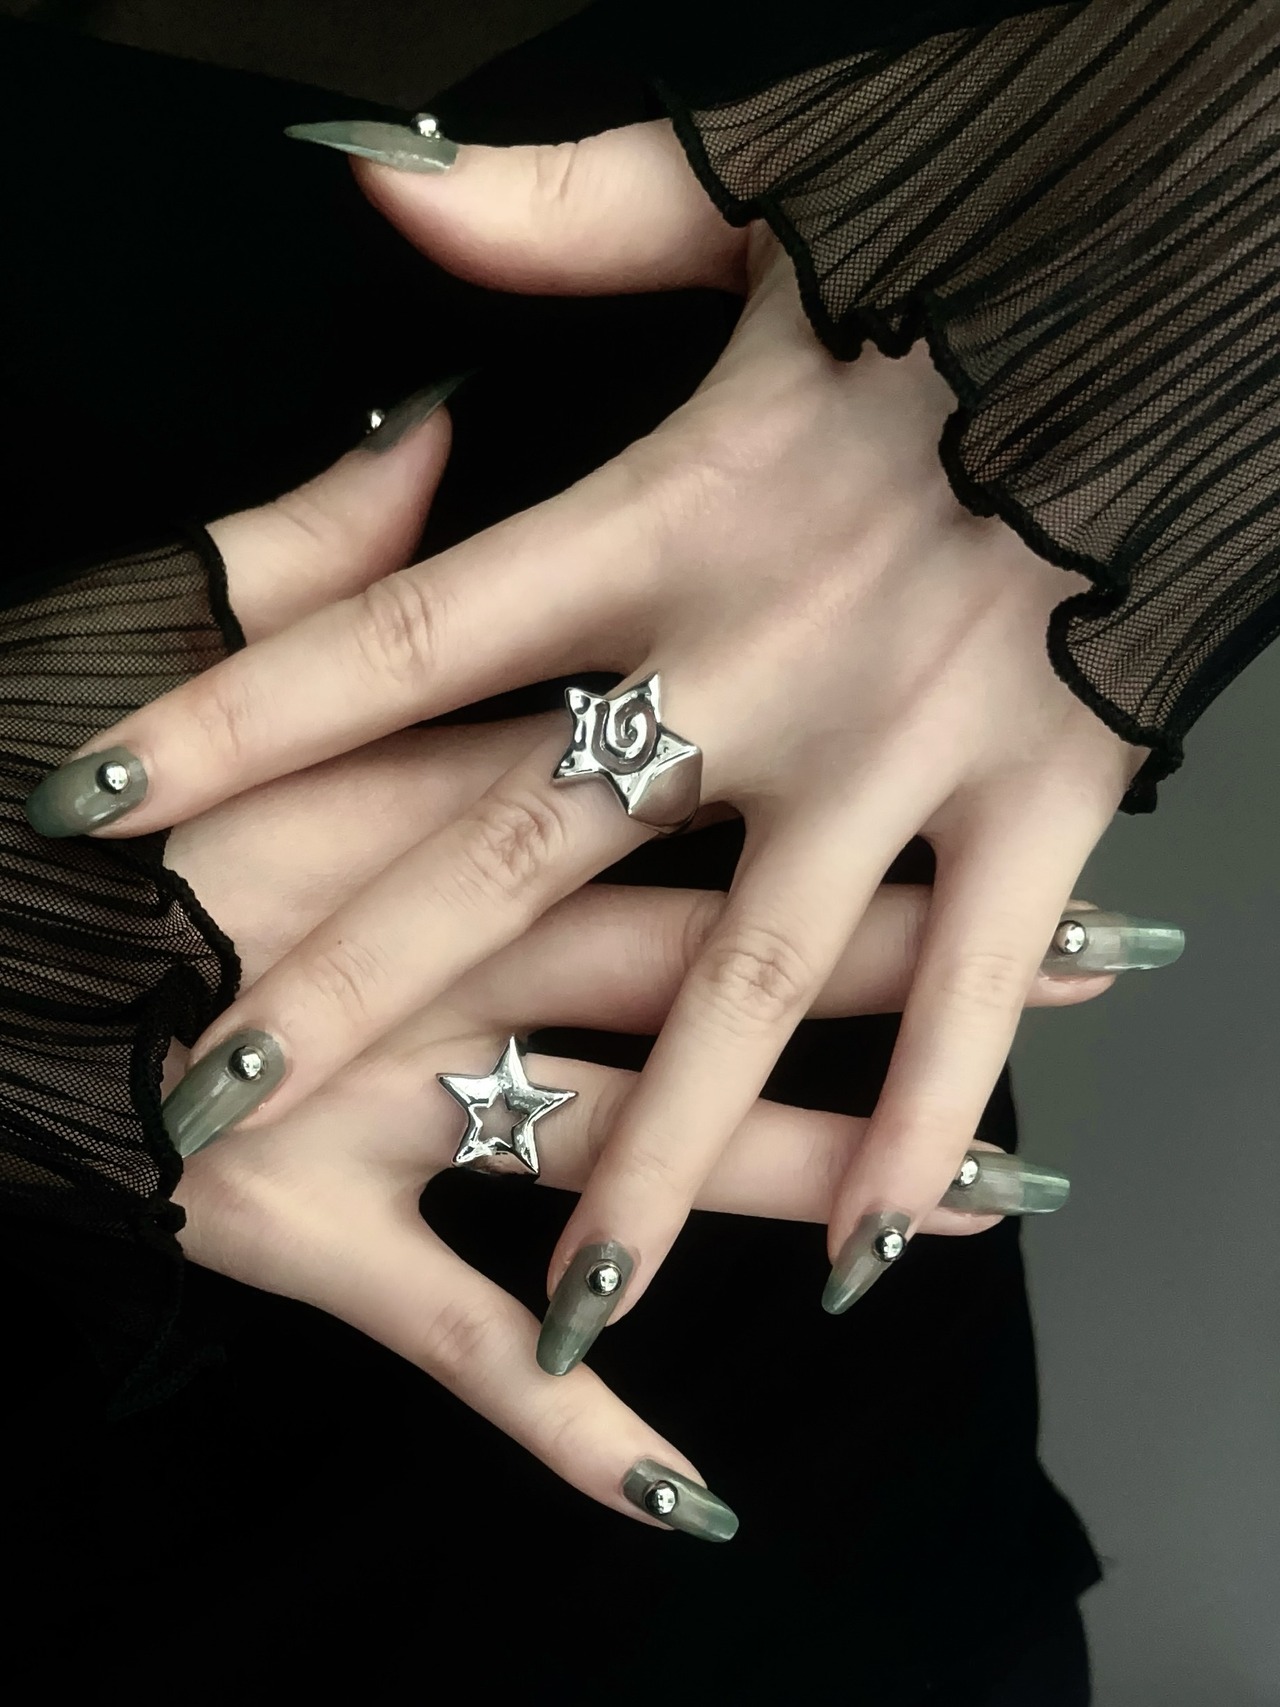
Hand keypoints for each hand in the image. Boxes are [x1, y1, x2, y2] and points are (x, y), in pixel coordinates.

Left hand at [28, 121, 1177, 1344]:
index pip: (399, 637)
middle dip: (355, 980)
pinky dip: (930, 1112)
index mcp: (666, 512)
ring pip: (747, 977)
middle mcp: (761, 653)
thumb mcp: (745, 204)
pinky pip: (973, 975)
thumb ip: (549, 216)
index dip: (235, 721)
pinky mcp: (1047, 782)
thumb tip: (373, 185)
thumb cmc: (958, 249)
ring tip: (573, 1289)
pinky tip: (878, 1242)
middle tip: (214, 1093)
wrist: (1176, 282)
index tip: (97, 805)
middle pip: (514, 849)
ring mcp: (903, 739)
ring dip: (660, 1149)